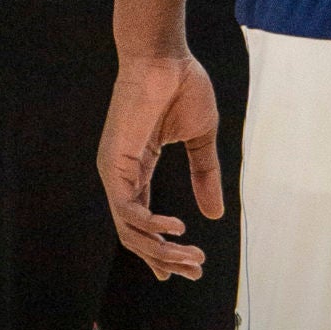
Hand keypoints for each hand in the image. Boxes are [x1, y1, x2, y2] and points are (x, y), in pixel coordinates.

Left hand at [96, 53, 222, 280]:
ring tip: (193, 258)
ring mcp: (114, 171)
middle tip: (197, 271)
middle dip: (166, 259)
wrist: (165, 56)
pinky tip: (177, 229)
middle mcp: (121, 175)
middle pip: (136, 234)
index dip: (160, 251)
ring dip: (163, 250)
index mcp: (137, 168)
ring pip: (131, 230)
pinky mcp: (114, 164)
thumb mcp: (200, 139)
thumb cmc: (181, 87)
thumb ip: (205, 175)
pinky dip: (152, 225)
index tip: (182, 273)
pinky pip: (128, 209)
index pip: (142, 221)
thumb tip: (216, 215)